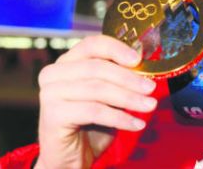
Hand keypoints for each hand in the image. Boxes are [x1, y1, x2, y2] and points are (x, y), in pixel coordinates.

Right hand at [35, 35, 157, 168]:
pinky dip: (120, 118)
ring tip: (150, 106)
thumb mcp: (107, 96)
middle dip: (129, 78)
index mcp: (67, 61)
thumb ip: (118, 78)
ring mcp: (50, 93)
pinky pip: (94, 111)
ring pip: (98, 89)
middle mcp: (54, 73)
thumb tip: (145, 68)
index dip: (117, 49)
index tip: (138, 60)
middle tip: (152, 88)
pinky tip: (137, 124)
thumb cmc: (90, 124)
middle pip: (98, 68)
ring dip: (129, 98)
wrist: (69, 158)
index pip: (92, 44)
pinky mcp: (52, 114)